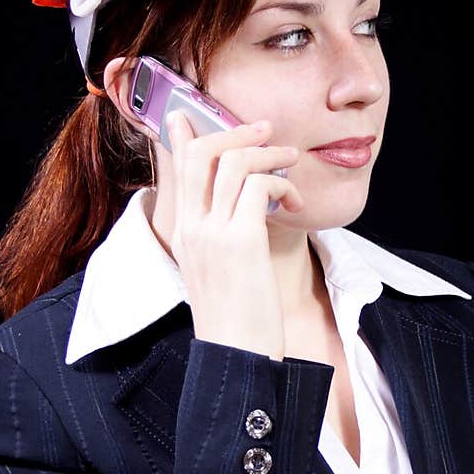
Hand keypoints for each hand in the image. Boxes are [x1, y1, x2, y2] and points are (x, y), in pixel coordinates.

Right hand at [167, 113, 304, 361]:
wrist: (236, 358)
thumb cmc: (235, 322)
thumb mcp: (217, 273)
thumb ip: (221, 239)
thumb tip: (244, 215)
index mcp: (183, 233)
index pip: (178, 169)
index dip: (185, 134)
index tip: (189, 114)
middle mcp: (191, 227)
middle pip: (202, 152)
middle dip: (236, 132)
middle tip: (267, 132)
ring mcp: (213, 232)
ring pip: (234, 162)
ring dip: (270, 155)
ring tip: (292, 164)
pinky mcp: (241, 240)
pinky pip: (259, 186)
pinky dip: (282, 185)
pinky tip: (294, 205)